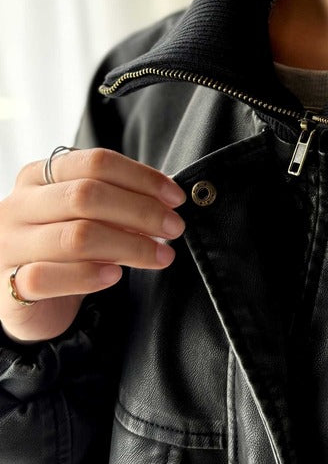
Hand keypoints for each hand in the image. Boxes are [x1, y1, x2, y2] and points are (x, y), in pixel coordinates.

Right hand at [0, 147, 186, 342]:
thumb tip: (167, 200)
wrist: (25, 301)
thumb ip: (116, 206)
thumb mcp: (86, 219)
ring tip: (162, 256)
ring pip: (76, 236)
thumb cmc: (63, 252)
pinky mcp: (8, 285)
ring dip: (130, 246)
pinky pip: (47, 277)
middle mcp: (19, 205)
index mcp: (38, 177)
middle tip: (174, 228)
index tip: (176, 198)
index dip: (142, 178)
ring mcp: (9, 245)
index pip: (95, 162)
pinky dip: (88, 276)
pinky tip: (115, 276)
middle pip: (87, 196)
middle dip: (142, 212)